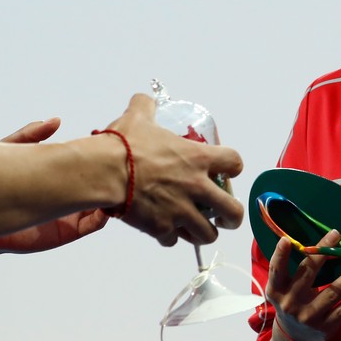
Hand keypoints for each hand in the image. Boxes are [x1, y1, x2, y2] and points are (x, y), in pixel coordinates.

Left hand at [0, 118, 109, 257]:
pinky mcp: (68, 231)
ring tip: (119, 182)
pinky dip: (104, 215)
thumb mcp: (13, 152)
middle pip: (99, 185)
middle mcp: (68, 195)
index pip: (88, 166)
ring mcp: (70, 213)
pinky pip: (94, 224)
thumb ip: (31, 136)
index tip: (111, 147)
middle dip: (112, 175)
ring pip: (101, 204)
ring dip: (112, 195)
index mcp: (60, 177)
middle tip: (123, 164)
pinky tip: (107, 203)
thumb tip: (55, 120)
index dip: (100, 157)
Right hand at [105, 94, 244, 246]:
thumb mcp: (138, 116)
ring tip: (197, 227)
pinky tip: (163, 228)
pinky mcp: (162, 229)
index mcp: (198, 158)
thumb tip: (144, 100)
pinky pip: (174, 241)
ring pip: (208, 234)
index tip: (226, 171)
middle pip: (234, 212)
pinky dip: (170, 236)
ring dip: (204, 231)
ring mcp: (181, 211)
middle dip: (232, 216)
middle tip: (225, 215)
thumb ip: (146, 106)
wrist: (105, 172)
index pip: (235, 163)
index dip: (233, 167)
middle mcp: (197, 187)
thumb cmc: (125, 144)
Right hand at [266, 231, 340, 340]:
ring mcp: (309, 317)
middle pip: (309, 274)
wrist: (293, 338)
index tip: (286, 240)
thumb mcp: (282, 288)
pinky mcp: (326, 327)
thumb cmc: (290, 301)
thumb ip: (291, 269)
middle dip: (323, 253)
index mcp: (277, 291)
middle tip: (337, 235)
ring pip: (334, 291)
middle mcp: (291, 304)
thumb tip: (314, 241)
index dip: (280, 256)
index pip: (276, 271)